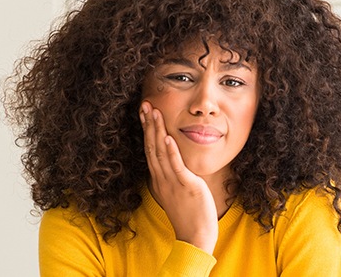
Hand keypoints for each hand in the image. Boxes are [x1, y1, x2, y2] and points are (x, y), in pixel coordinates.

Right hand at [140, 101, 217, 253]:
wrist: (195, 238)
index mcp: (160, 180)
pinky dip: (170, 151)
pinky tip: (166, 136)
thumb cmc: (190, 216)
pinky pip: (175, 166)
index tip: (145, 113)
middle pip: (151, 147)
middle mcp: (162, 179)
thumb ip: (175, 177)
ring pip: (160, 152)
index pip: (150, 150)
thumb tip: (176, 164)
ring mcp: (172, 182)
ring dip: (156, 130)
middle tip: (144, 104)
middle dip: (148, 124)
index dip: (147, 130)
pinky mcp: (186, 186)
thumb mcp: (178, 193)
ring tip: (153, 112)